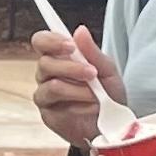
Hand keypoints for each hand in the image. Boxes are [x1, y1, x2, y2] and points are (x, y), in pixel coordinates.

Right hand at [32, 23, 129, 149]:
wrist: (114, 125)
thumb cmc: (108, 94)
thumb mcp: (108, 71)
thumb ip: (93, 52)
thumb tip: (79, 30)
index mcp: (59, 58)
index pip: (42, 42)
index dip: (51, 41)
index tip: (71, 46)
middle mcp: (47, 75)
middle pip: (44, 63)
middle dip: (71, 68)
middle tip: (93, 73)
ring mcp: (45, 95)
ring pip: (51, 86)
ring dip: (77, 90)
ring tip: (96, 95)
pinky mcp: (49, 114)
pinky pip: (58, 106)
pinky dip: (78, 105)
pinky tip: (91, 107)